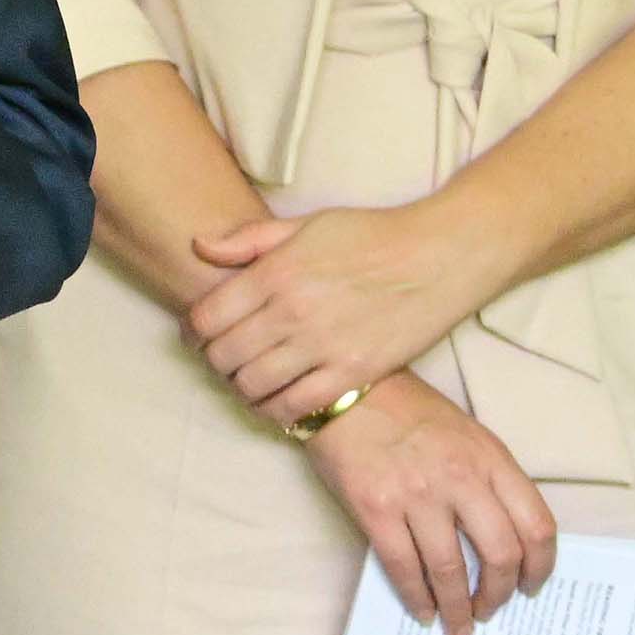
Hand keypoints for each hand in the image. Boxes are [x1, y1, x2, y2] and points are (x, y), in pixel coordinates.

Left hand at [187, 203, 495, 424]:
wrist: (441, 255)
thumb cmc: (373, 235)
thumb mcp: (306, 224)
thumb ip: (250, 239)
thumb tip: (199, 246)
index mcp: (275, 273)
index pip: (206, 318)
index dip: (193, 333)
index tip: (199, 337)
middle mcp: (293, 311)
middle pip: (224, 356)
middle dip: (214, 363)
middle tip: (223, 362)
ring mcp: (323, 345)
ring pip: (254, 385)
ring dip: (241, 389)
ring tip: (247, 382)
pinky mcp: (354, 372)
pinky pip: (298, 406)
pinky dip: (277, 410)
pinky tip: (277, 401)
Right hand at [303, 373, 557, 634]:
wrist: (345, 392)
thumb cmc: (408, 412)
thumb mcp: (468, 436)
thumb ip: (490, 480)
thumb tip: (501, 539)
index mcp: (491, 460)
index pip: (536, 526)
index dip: (540, 568)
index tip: (530, 588)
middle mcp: (461, 479)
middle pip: (500, 555)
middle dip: (499, 595)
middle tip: (490, 612)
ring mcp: (417, 495)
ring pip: (450, 569)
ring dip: (457, 608)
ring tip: (458, 626)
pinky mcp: (376, 509)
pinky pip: (403, 567)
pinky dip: (417, 598)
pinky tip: (422, 612)